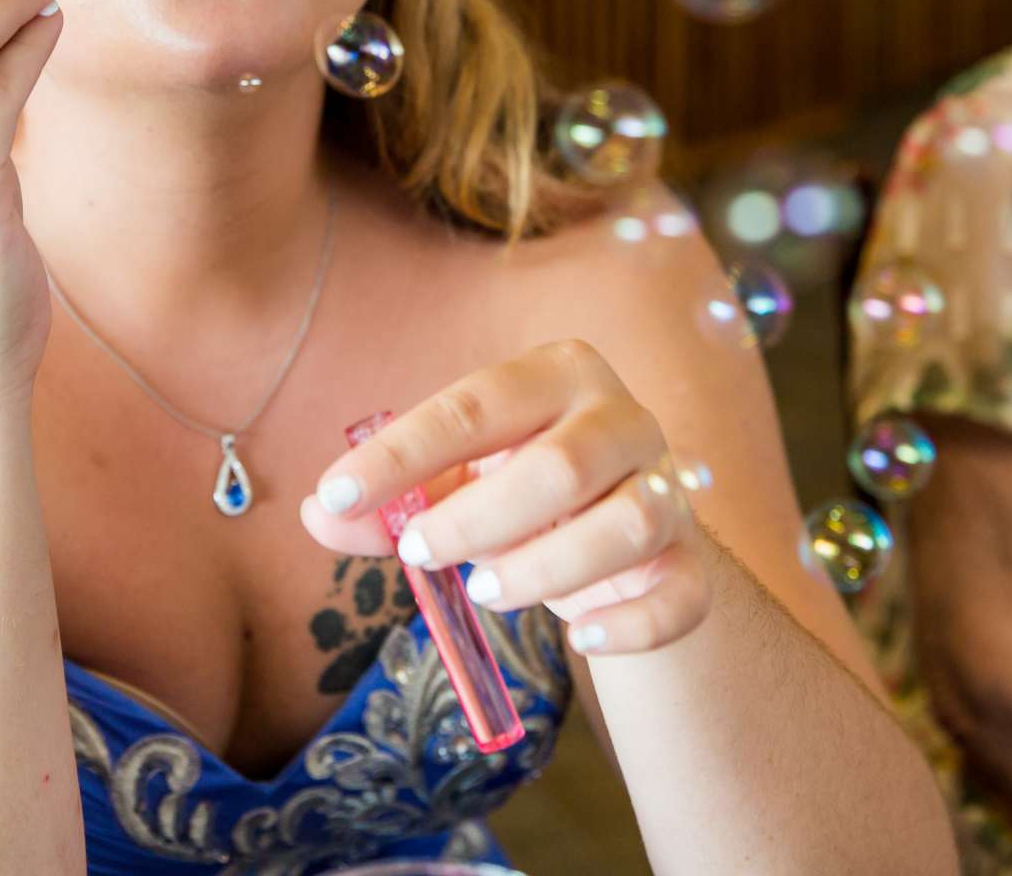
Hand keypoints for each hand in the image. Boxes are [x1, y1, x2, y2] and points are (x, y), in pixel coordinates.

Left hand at [300, 338, 711, 653]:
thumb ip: (392, 502)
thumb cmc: (525, 496)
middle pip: (559, 466)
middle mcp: (623, 419)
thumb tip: (318, 514)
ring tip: (485, 591)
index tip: (339, 494)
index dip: (402, 453)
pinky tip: (578, 637)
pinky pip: (677, 596)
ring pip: (625, 527)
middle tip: (418, 552)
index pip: (474, 405)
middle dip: (477, 517)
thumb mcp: (456, 487)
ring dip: (546, 568)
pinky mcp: (693, 561)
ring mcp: (667, 489)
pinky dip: (628, 625)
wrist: (629, 538)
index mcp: (557, 374)